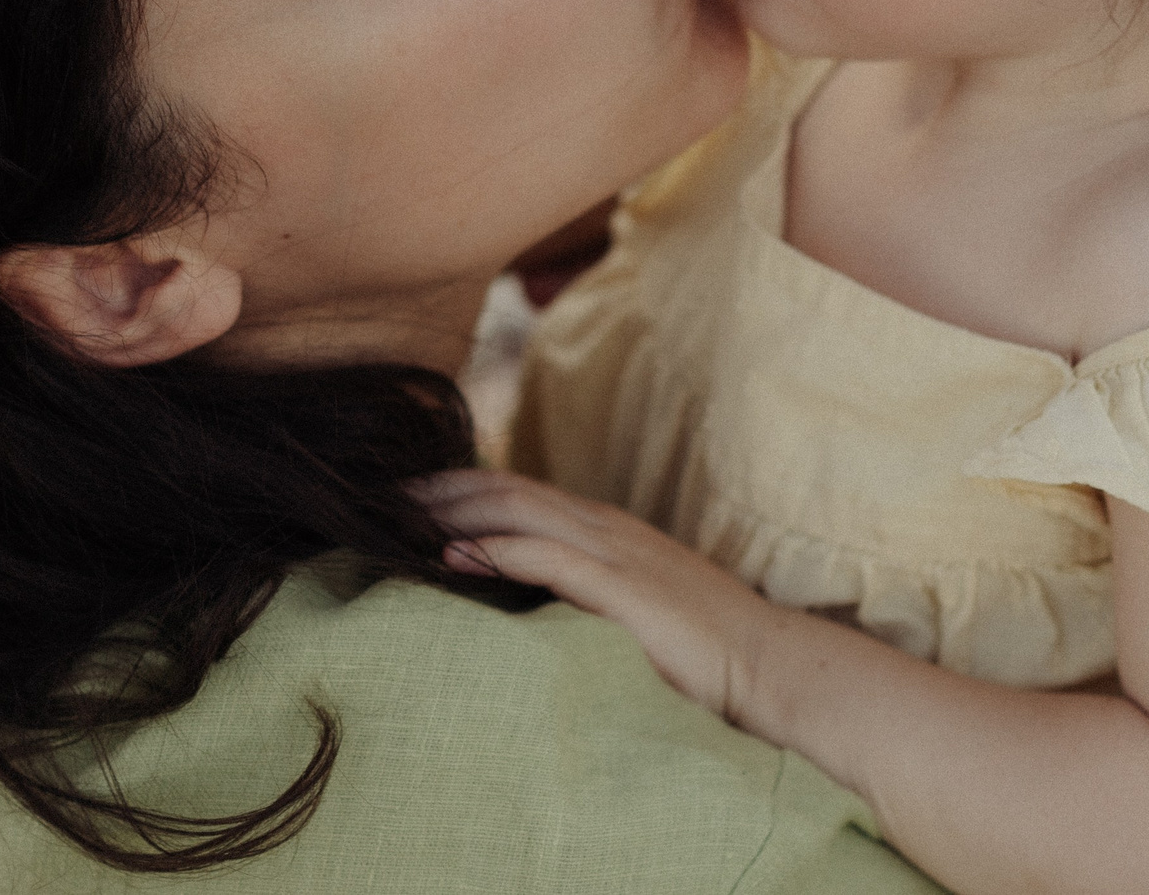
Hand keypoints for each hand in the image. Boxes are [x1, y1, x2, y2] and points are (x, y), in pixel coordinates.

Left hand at [412, 468, 792, 721]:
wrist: (767, 662)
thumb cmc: (703, 647)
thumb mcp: (632, 606)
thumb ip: (582, 593)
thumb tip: (519, 603)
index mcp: (605, 528)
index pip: (517, 489)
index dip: (458, 486)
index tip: (406, 498)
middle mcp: (604, 527)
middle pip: (505, 487)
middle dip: (439, 488)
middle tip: (380, 497)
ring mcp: (614, 553)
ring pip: (516, 510)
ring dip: (453, 509)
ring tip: (399, 517)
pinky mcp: (622, 589)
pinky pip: (546, 558)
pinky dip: (495, 550)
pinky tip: (454, 557)